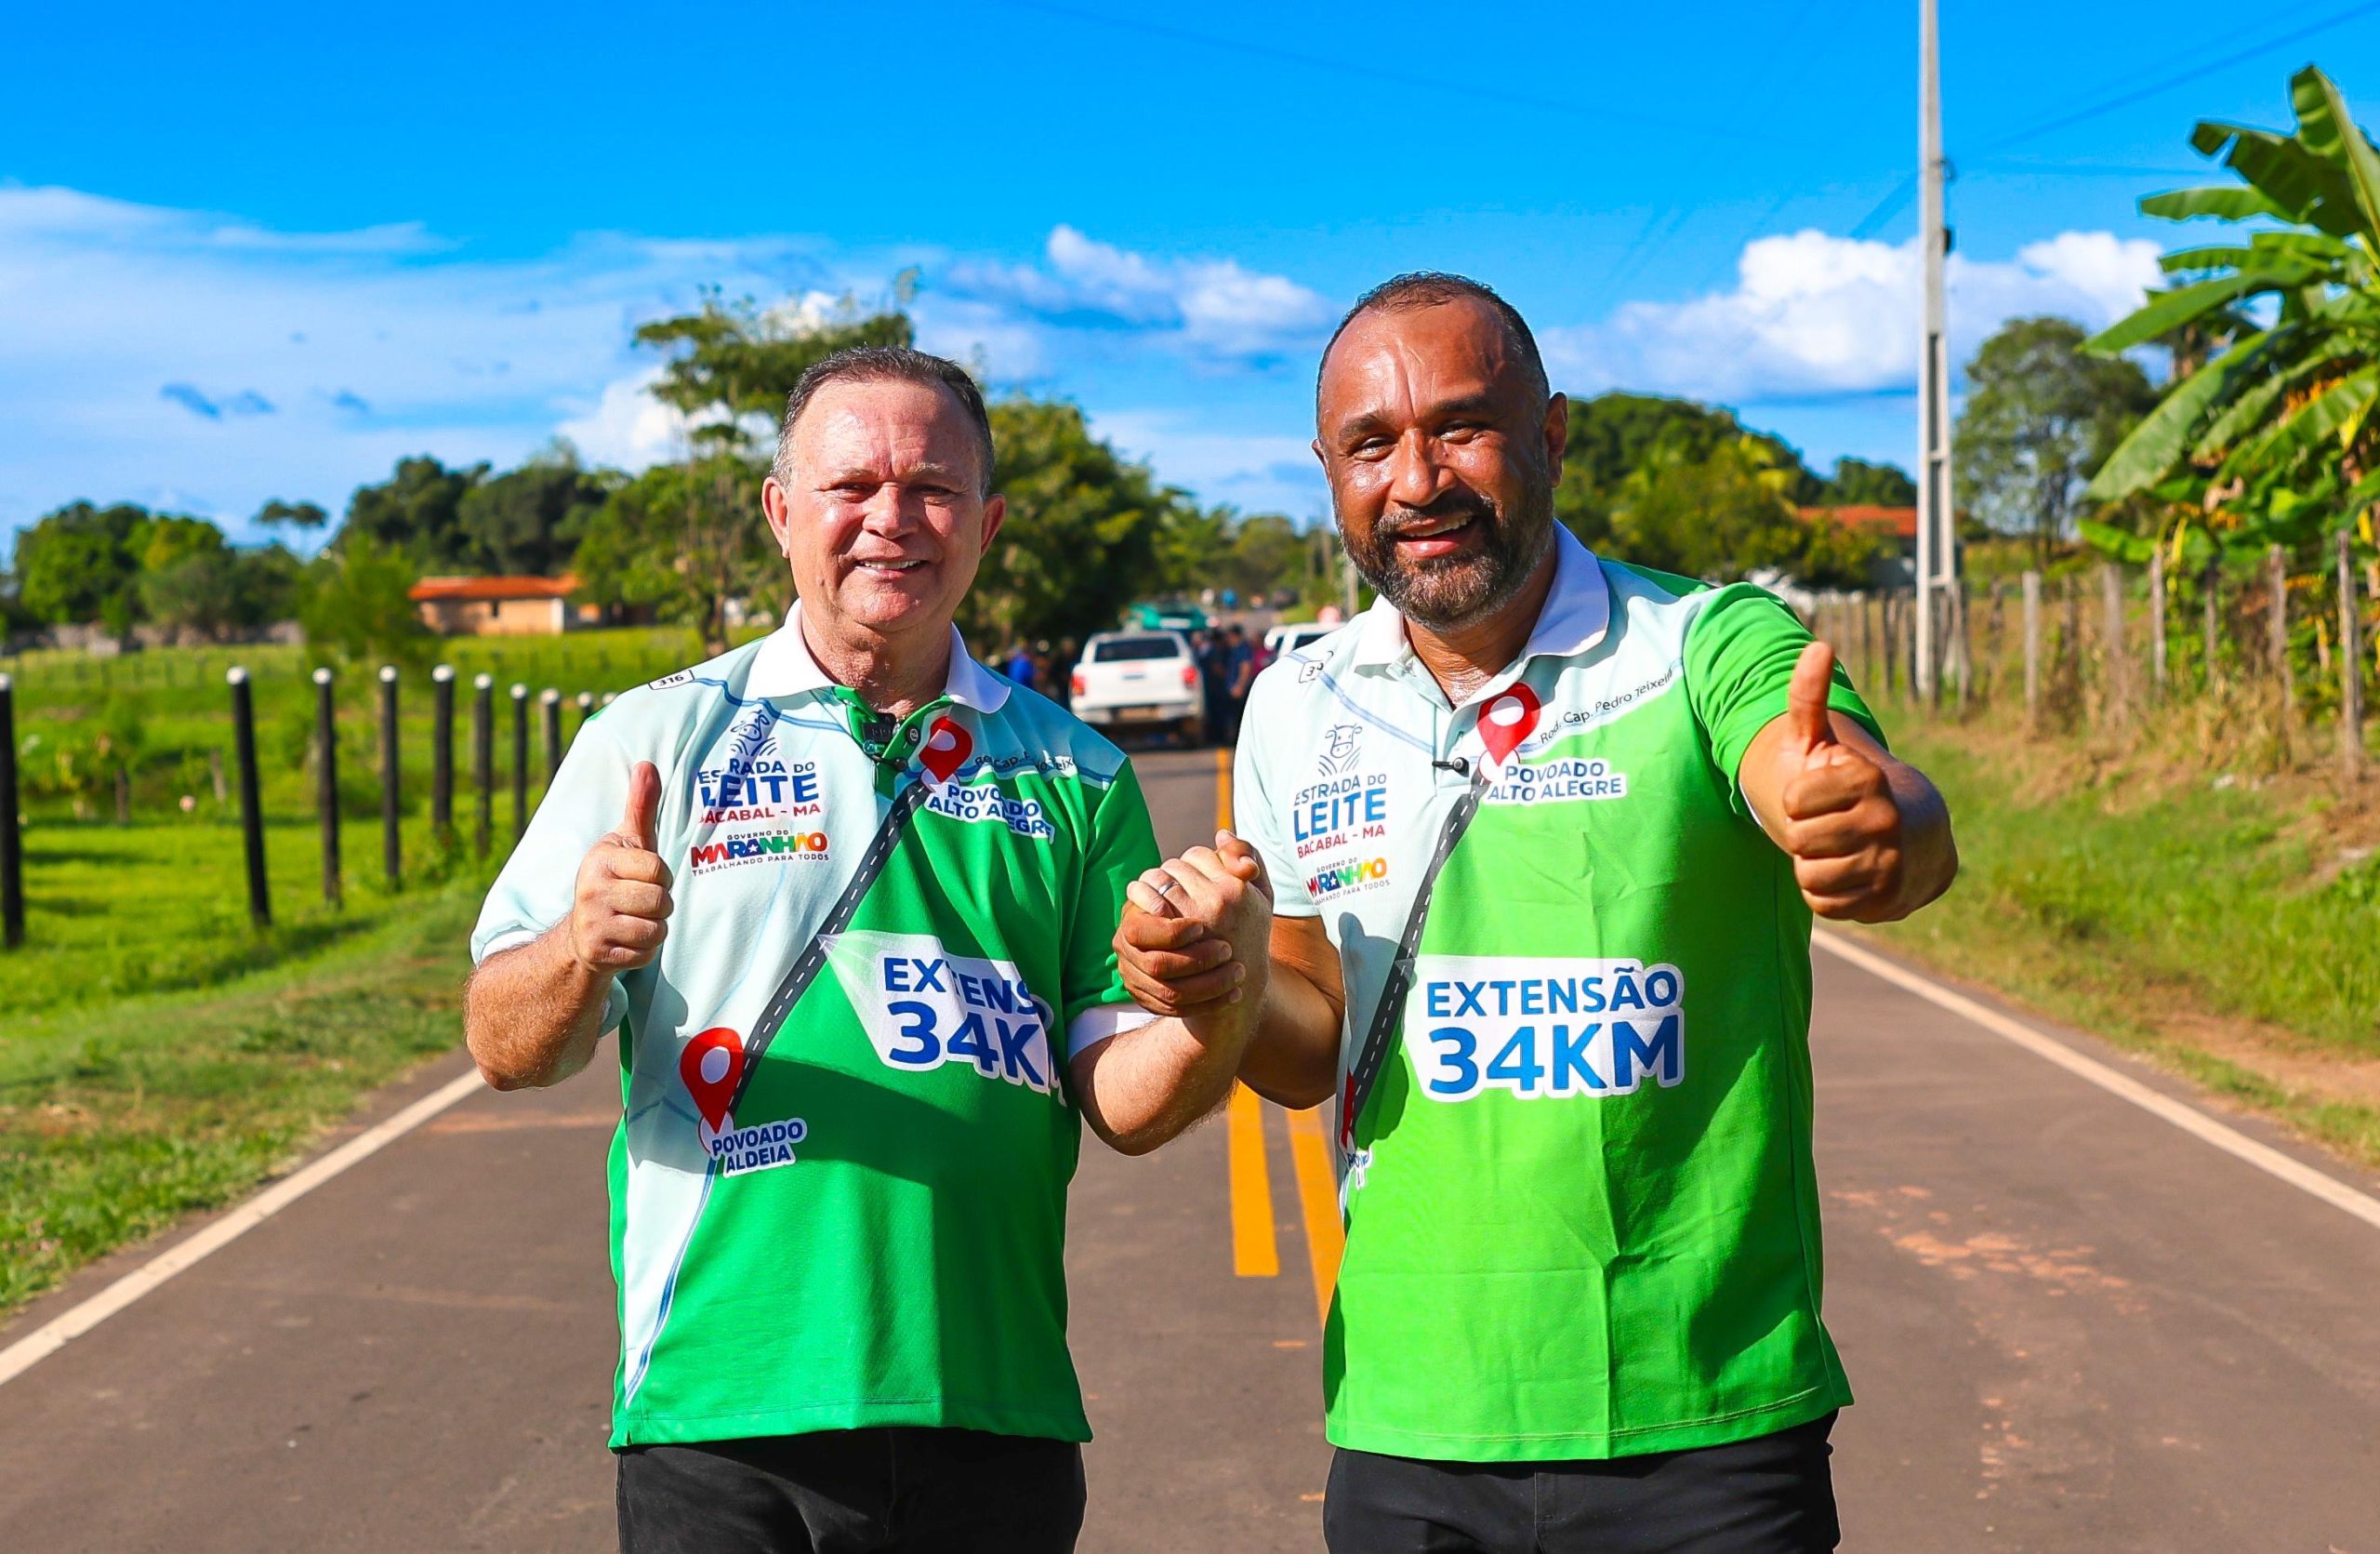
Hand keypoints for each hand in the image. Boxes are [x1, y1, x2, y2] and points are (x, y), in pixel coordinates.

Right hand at [569, 761, 673, 972]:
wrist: (582, 933)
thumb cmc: (616, 880)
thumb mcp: (628, 842)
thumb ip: (641, 806)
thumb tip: (647, 764)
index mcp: (600, 859)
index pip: (658, 870)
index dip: (661, 877)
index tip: (644, 877)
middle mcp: (590, 890)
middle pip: (660, 902)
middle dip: (660, 905)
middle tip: (639, 902)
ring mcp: (591, 923)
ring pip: (656, 930)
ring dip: (655, 928)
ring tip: (634, 920)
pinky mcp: (597, 954)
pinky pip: (646, 953)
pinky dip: (645, 951)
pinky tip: (626, 941)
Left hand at [1114, 832, 1271, 1024]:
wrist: (1241, 983)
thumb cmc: (1251, 932)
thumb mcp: (1263, 895)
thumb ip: (1248, 858)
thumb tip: (1220, 834)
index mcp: (1235, 888)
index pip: (1198, 855)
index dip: (1193, 862)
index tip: (1195, 876)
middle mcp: (1214, 902)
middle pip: (1175, 866)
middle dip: (1170, 873)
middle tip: (1173, 886)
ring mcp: (1191, 920)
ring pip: (1157, 881)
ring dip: (1152, 885)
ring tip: (1158, 895)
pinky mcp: (1169, 938)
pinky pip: (1146, 904)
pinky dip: (1141, 901)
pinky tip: (1146, 909)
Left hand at [1770, 642, 1904, 921]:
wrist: (1915, 834)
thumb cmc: (1854, 785)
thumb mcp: (1826, 740)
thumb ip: (1808, 697)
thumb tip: (1819, 645)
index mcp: (1866, 778)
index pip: (1792, 802)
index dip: (1798, 801)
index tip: (1821, 795)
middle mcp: (1884, 819)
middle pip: (1799, 842)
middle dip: (1805, 836)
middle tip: (1830, 826)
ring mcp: (1890, 862)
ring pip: (1810, 876)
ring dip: (1814, 867)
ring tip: (1840, 850)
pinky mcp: (1890, 899)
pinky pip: (1826, 904)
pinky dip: (1829, 895)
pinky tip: (1851, 875)